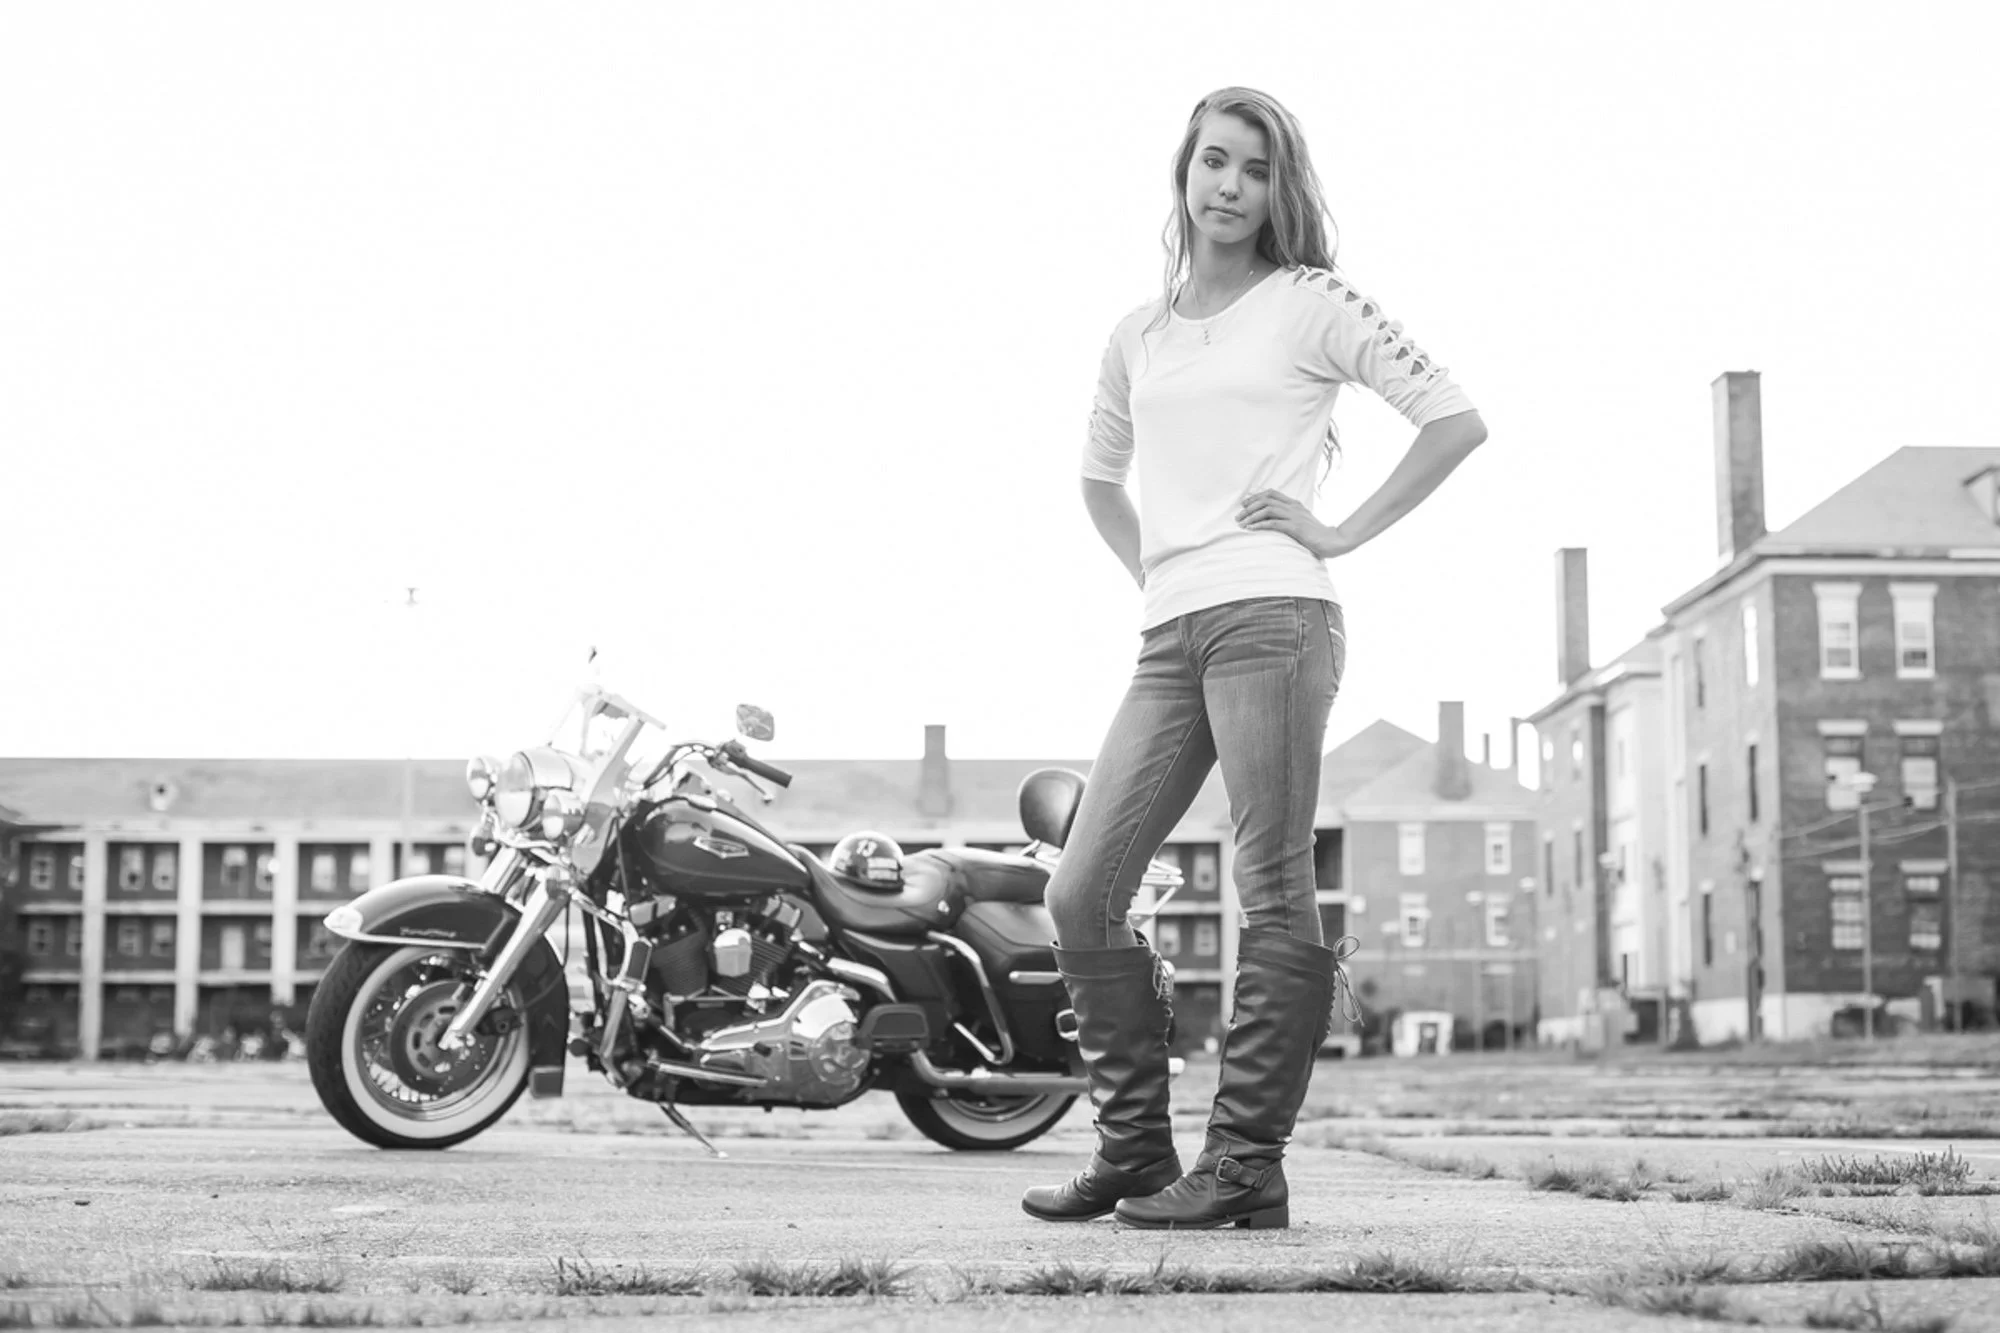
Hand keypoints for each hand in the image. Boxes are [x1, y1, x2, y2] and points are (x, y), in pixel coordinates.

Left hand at [1235, 489, 1357, 558]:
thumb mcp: (1302, 522)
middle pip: (1266, 500)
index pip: (1272, 493)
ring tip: (1241, 524)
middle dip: (1249, 507)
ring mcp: (1295, 516)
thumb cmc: (1316, 534)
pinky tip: (1251, 529)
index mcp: (1295, 504)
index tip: (1244, 504)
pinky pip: (1273, 523)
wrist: (1332, 541)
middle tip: (1238, 516)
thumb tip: (1273, 519)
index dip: (1256, 497)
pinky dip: (1260, 525)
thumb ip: (1289, 517)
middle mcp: (1293, 507)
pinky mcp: (1295, 527)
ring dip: (1252, 516)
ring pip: (1268, 509)